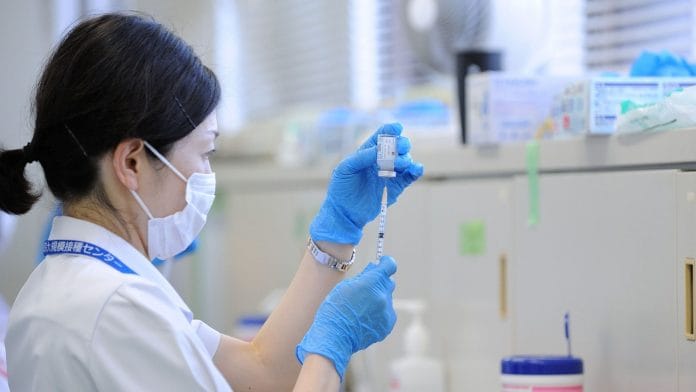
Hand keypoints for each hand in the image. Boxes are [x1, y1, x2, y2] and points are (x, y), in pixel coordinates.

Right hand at [296, 256, 397, 380]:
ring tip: (361, 310)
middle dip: (379, 284)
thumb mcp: (345, 286)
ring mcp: (387, 312)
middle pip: (388, 283)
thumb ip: (364, 276)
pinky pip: (386, 313)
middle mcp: (383, 297)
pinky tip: (364, 319)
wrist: (335, 336)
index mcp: (372, 283)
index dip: (386, 263)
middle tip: (365, 290)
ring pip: (387, 299)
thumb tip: (375, 267)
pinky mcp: (387, 325)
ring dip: (378, 300)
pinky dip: (379, 314)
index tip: (382, 264)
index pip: (390, 265)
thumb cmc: (335, 309)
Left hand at [310, 123, 423, 244]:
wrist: (345, 213)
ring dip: (406, 159)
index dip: (390, 129)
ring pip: (405, 160)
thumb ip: (362, 157)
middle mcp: (381, 160)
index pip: (382, 136)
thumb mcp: (345, 168)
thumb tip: (380, 150)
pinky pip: (409, 176)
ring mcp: (390, 173)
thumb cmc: (341, 188)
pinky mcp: (396, 187)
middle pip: (397, 146)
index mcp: (368, 151)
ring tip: (401, 164)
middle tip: (401, 148)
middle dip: (401, 144)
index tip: (397, 128)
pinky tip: (417, 168)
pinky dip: (415, 171)